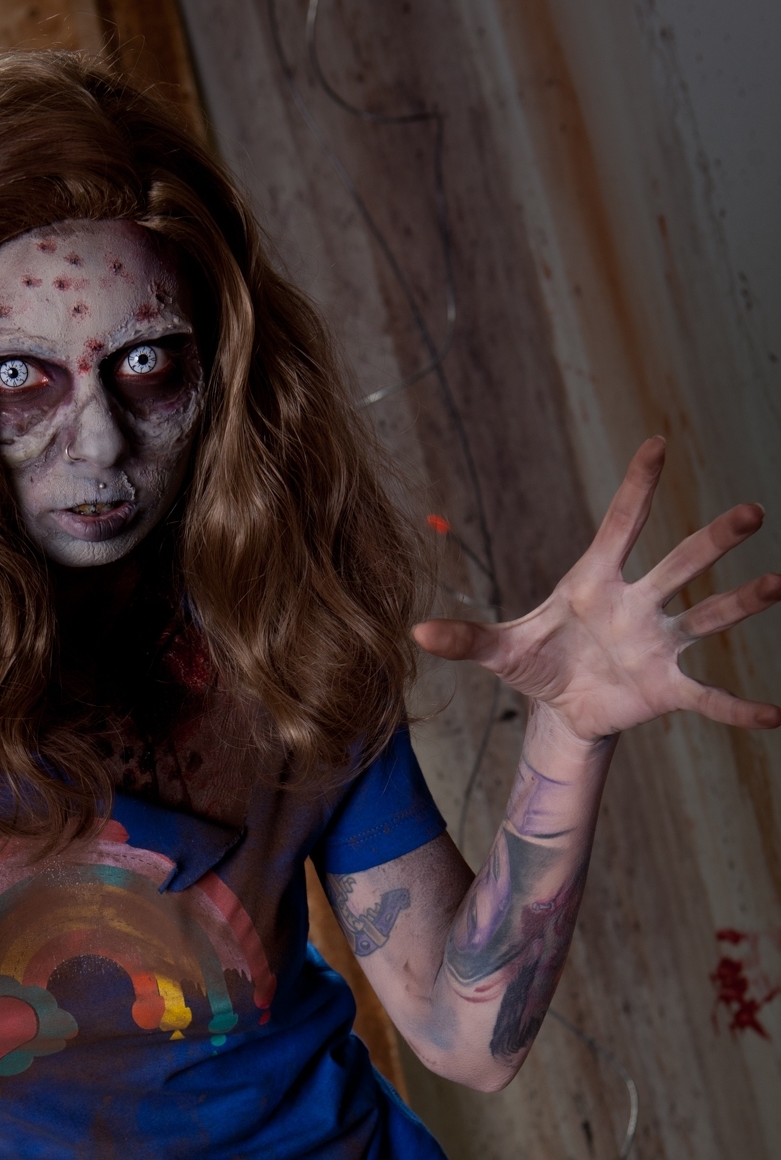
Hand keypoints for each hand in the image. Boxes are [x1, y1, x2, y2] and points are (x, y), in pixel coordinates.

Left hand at [413, 438, 780, 742]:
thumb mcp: (499, 650)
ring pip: (707, 617)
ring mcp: (658, 643)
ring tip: (776, 584)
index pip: (620, 526)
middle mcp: (638, 604)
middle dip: (712, 541)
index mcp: (596, 582)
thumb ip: (465, 639)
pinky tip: (775, 716)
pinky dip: (740, 707)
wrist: (561, 709)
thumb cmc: (538, 662)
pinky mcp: (666, 686)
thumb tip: (414, 635)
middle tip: (750, 512)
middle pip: (679, 564)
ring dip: (742, 603)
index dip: (636, 487)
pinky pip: (709, 695)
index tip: (657, 443)